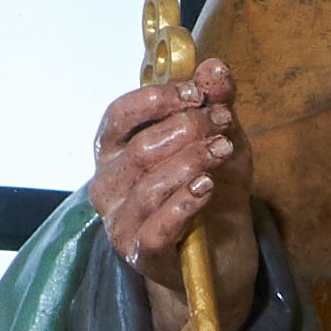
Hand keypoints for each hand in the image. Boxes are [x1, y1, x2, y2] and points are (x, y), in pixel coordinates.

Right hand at [88, 57, 258, 330]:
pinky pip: (157, 227)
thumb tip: (216, 68)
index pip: (120, 116)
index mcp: (116, 152)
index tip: (197, 93)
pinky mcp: (141, 256)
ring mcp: (120, 224)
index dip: (157, 100)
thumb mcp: (222, 144)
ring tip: (222, 152)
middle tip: (221, 123)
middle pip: (139, 149)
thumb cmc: (212, 197)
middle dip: (186, 129)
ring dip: (191, 163)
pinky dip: (184, 204)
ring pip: (149, 186)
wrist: (220, 262)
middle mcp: (108, 186)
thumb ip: (218, 106)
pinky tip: (208, 188)